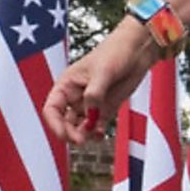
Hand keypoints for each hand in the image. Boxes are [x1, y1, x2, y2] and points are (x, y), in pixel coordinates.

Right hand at [40, 19, 152, 144]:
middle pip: (64, 123)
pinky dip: (96, 134)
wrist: (138, 49)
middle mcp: (76, 96)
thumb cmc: (115, 51)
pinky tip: (101, 133)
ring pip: (79, 128)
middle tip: (81, 140)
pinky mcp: (104, 109)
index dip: (54, 124)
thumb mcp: (103, 71)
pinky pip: (95, 127)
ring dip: (83, 135)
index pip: (51, 109)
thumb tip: (90, 115)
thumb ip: (94, 94)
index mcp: (67, 84)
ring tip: (94, 133)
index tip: (65, 134)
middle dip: (70, 133)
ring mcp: (90, 104)